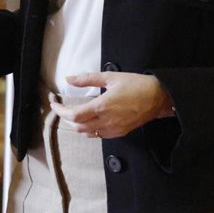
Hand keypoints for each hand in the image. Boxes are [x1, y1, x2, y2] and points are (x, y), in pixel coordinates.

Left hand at [48, 71, 174, 138]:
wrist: (158, 98)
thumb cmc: (136, 84)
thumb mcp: (110, 77)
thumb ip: (87, 79)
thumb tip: (69, 79)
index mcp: (102, 106)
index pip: (74, 115)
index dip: (60, 111)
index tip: (54, 104)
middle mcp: (106, 121)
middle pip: (77, 126)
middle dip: (66, 118)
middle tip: (62, 108)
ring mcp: (113, 129)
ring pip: (86, 133)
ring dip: (76, 125)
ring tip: (73, 114)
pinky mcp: (119, 133)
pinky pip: (98, 135)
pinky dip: (88, 130)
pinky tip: (88, 120)